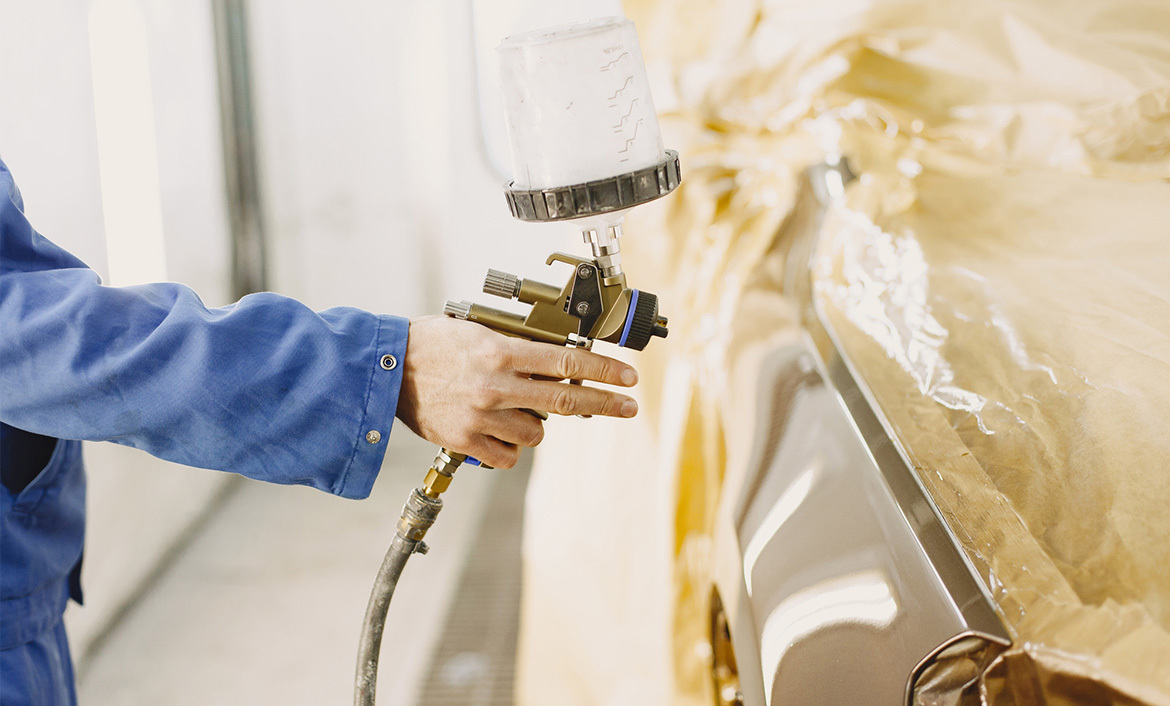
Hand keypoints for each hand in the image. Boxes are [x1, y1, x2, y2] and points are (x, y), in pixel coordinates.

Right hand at [395, 316, 639, 468]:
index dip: (604, 370)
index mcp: (501, 353)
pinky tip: (498, 431)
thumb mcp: (478, 331)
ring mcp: (482, 417)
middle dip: (606, 403)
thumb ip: (516, 348)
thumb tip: (556, 361)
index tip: (628, 377)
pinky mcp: (466, 442)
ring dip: (537, 423)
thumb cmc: (430, 343)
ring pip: (536, 432)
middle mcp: (496, 386)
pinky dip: (510, 447)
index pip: (567, 362)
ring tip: (514, 409)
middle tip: (629, 406)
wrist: (384, 368)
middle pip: (566, 401)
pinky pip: (508, 456)